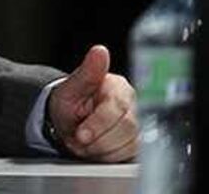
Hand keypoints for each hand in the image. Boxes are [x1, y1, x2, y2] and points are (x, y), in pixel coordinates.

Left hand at [46, 45, 137, 162]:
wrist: (69, 122)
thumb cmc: (71, 103)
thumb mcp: (71, 88)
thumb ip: (87, 72)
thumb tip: (99, 51)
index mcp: (119, 86)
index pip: (117, 107)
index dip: (98, 124)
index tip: (81, 134)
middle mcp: (134, 104)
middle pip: (127, 128)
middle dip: (99, 140)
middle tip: (80, 140)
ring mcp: (139, 124)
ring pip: (130, 145)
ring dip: (103, 149)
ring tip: (86, 143)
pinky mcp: (138, 141)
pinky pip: (129, 155)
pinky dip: (109, 156)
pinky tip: (98, 149)